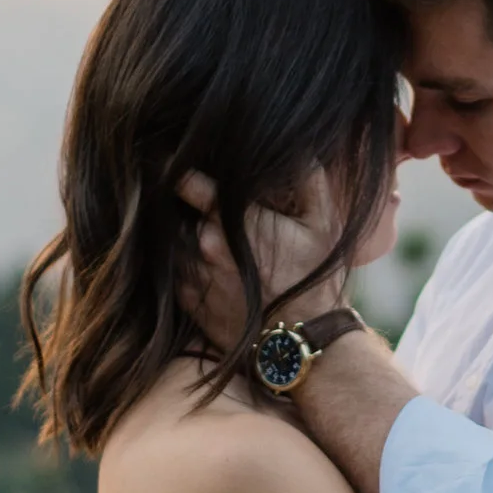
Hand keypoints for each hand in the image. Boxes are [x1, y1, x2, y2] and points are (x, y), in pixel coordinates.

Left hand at [176, 165, 347, 340]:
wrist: (303, 344)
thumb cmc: (315, 280)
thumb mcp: (324, 222)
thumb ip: (308, 177)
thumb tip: (295, 149)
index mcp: (230, 219)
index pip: (183, 180)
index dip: (175, 166)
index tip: (171, 158)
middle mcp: (202, 246)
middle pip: (171, 211)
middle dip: (176, 202)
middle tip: (181, 194)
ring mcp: (191, 276)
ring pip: (167, 242)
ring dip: (174, 233)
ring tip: (188, 226)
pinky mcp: (187, 303)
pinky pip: (169, 272)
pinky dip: (177, 262)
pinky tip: (196, 259)